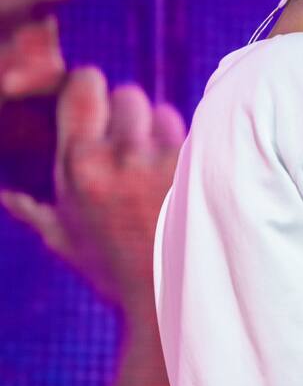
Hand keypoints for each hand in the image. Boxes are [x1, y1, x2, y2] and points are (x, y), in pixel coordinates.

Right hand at [0, 67, 183, 305]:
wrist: (168, 300)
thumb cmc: (113, 271)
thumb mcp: (65, 239)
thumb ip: (33, 208)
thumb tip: (7, 194)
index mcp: (79, 165)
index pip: (84, 86)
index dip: (90, 85)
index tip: (93, 96)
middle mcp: (120, 155)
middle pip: (128, 94)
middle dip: (127, 112)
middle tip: (128, 142)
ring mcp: (164, 160)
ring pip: (163, 111)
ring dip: (159, 128)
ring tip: (156, 163)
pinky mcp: (200, 167)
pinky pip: (192, 134)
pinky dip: (186, 147)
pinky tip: (181, 175)